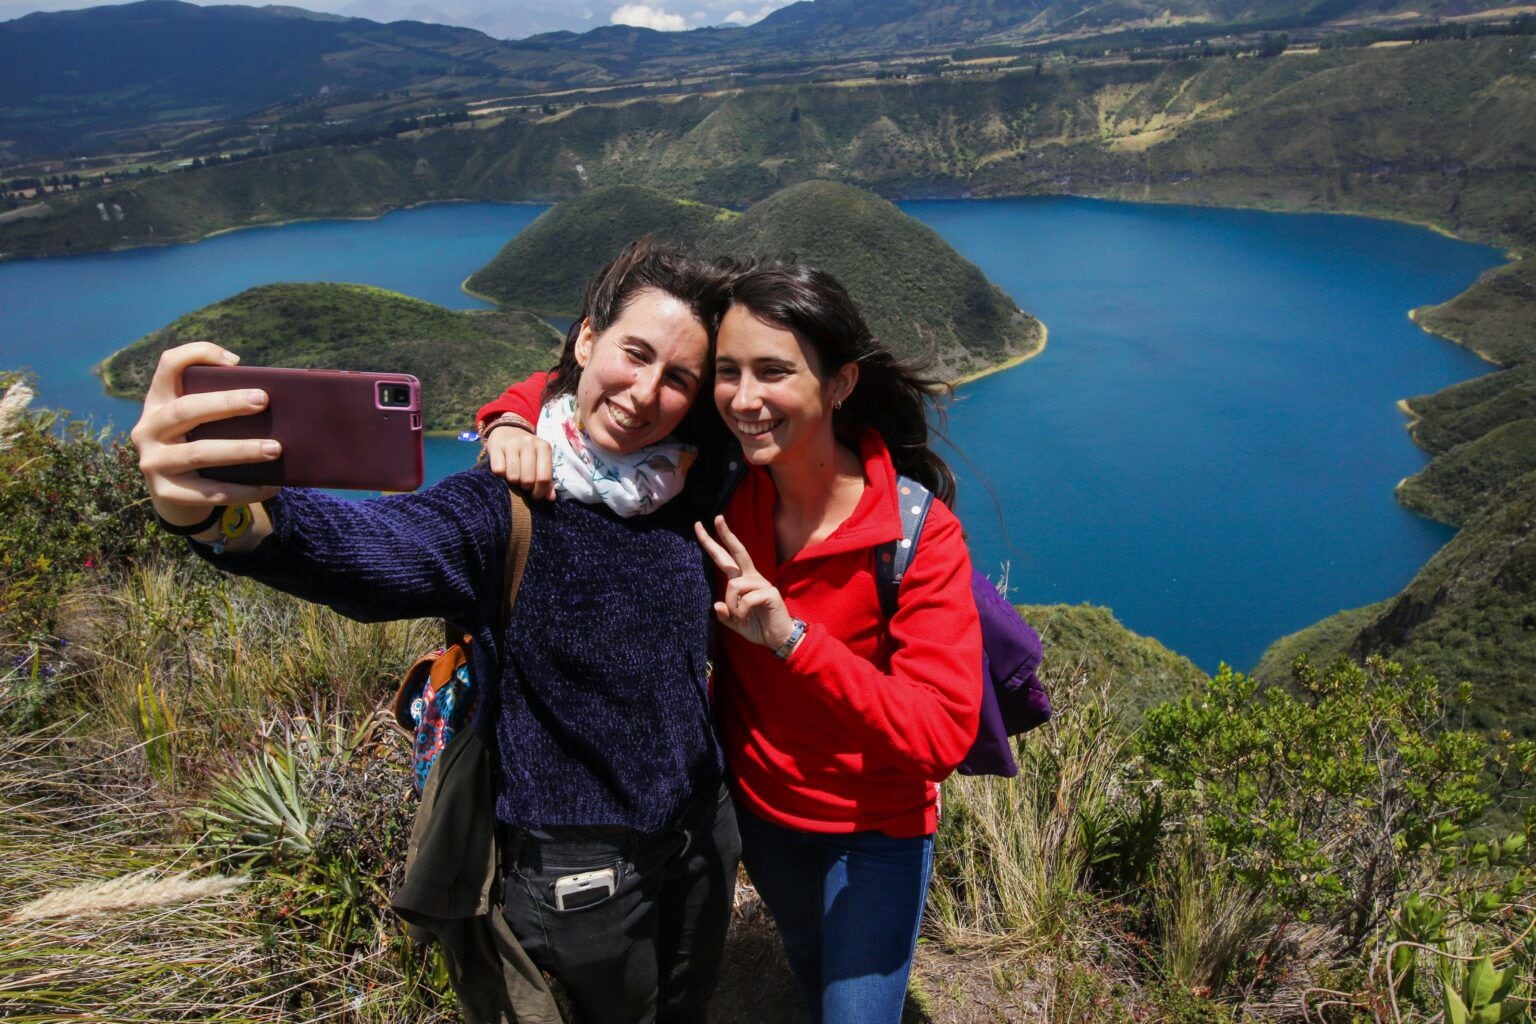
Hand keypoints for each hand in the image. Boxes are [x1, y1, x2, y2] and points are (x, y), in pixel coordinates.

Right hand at [130, 342, 281, 527]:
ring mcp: (153, 462)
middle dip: (226, 403)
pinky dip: (244, 489)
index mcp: (158, 402)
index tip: (235, 361)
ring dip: (240, 450)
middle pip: (185, 410)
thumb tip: (270, 399)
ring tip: (275, 448)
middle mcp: (148, 429)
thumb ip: (220, 406)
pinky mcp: (166, 493)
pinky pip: (211, 492)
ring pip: (199, 453)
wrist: (174, 496)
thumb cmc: (199, 444)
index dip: (197, 354)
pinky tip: (271, 486)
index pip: (168, 365)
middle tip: (263, 400)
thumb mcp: (199, 422)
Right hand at [484, 422, 554, 499]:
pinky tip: (504, 471)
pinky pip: (498, 471)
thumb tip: (550, 498)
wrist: (507, 431)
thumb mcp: (541, 461)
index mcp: (544, 447)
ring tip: (515, 478)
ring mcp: (512, 443)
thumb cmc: (528, 452)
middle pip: (528, 479)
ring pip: (513, 476)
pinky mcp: (496, 446)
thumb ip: (547, 480)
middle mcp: (529, 443)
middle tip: (524, 486)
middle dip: (526, 488)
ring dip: (513, 482)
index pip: (544, 477)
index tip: (535, 496)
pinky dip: (501, 475)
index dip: (539, 491)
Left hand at [694, 515, 796, 649]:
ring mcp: (761, 583)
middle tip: (716, 518)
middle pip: (737, 551)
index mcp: (742, 581)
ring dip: (732, 605)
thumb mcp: (735, 623)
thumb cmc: (758, 627)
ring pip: (733, 584)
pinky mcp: (769, 593)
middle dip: (725, 534)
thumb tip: (716, 605)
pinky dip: (741, 613)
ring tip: (740, 618)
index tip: (700, 526)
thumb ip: (724, 615)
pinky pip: (745, 600)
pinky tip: (747, 620)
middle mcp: (751, 577)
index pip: (725, 558)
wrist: (778, 638)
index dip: (712, 543)